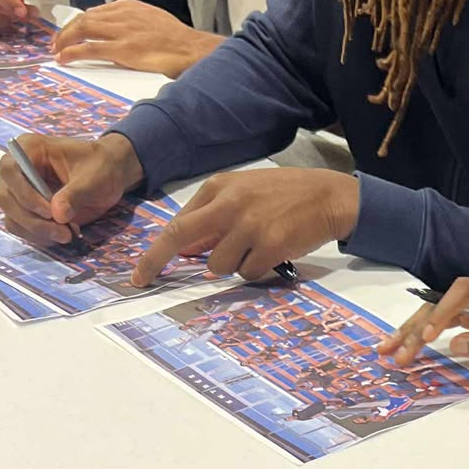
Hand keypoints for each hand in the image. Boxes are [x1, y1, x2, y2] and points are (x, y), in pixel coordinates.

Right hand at [0, 131, 142, 247]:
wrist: (108, 172)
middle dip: (32, 220)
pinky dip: (40, 236)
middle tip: (62, 232)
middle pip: (7, 198)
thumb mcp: (93, 177)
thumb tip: (58, 215)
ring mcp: (20, 190)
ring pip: (12, 217)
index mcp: (30, 148)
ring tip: (67, 234)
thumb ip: (75, 194)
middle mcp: (18, 169)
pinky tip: (62, 234)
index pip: (9, 170)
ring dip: (37, 232)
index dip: (24, 193)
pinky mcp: (27, 209)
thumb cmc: (100, 165)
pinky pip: (22, 227)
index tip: (49, 211)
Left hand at [55, 1, 223, 77]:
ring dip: (64, 40)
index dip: (78, 23)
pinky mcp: (123, 50)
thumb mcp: (154, 19)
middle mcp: (122, 14)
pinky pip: (89, 49)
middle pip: (83, 18)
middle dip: (66, 30)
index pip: (95, 12)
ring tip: (56, 51)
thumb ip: (135, 20)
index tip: (71, 33)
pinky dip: (73, 52)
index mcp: (129, 6)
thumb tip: (123, 28)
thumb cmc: (178, 40)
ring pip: (82, 30)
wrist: (192, 49)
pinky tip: (64, 58)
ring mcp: (121, 32)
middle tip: (56, 43)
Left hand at [129, 167, 362, 287]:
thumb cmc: (284, 196)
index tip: (141, 272)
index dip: (155, 250)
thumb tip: (185, 249)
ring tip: (255, 249)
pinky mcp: (271, 245)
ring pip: (218, 266)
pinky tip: (272, 252)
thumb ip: (213, 217)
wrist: (328, 196)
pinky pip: (248, 273)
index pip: (177, 223)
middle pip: (181, 237)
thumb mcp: (244, 194)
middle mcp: (230, 204)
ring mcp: (250, 225)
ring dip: (232, 266)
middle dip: (156, 261)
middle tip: (143, 280)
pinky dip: (257, 270)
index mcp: (219, 188)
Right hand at [377, 270, 468, 373]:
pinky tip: (405, 347)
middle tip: (394, 350)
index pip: (465, 292)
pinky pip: (444, 320)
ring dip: (413, 331)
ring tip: (388, 351)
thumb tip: (457, 344)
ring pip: (437, 311)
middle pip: (443, 301)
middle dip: (417, 325)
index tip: (430, 335)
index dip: (444, 312)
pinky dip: (424, 334)